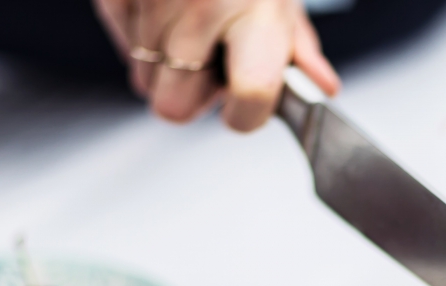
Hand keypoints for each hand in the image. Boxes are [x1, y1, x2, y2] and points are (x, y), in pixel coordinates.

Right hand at [93, 0, 339, 130]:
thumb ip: (299, 47)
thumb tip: (322, 85)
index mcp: (258, 17)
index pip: (250, 98)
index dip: (244, 116)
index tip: (243, 108)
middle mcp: (204, 6)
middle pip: (175, 106)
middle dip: (189, 95)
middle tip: (207, 62)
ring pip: (143, 77)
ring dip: (162, 62)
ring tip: (187, 21)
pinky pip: (122, 40)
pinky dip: (137, 30)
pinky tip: (162, 6)